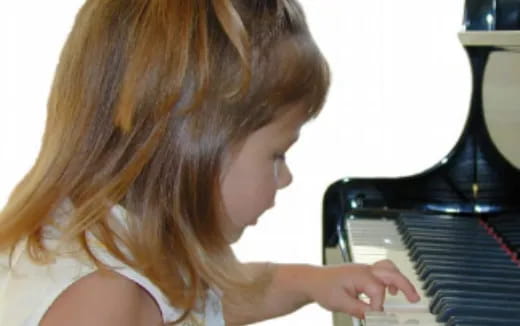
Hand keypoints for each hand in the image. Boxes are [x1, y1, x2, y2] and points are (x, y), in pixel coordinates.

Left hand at [305, 260, 419, 318]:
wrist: (312, 280)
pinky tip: (391, 291)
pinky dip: (391, 279)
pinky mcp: (363, 274)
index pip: (378, 291)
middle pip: (391, 273)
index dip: (378, 306)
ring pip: (388, 268)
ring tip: (407, 295)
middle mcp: (364, 269)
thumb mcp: (340, 303)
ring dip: (400, 280)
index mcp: (360, 275)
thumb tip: (375, 316)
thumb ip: (360, 310)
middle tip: (415, 299)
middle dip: (406, 285)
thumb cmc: (323, 287)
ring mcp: (364, 270)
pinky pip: (382, 272)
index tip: (373, 316)